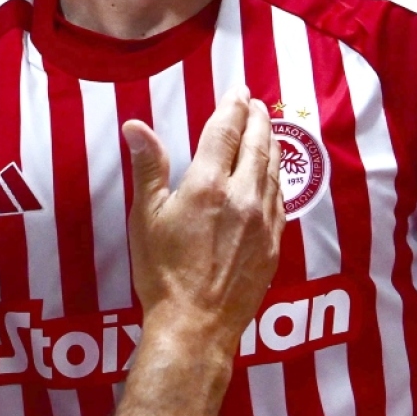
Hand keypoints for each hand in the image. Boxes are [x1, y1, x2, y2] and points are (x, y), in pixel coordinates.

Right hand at [123, 88, 283, 359]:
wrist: (196, 325)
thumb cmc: (163, 274)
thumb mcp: (146, 218)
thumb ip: (149, 168)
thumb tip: (137, 127)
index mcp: (208, 185)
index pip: (226, 131)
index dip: (233, 106)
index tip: (239, 90)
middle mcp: (243, 197)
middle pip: (257, 144)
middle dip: (258, 119)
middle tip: (256, 103)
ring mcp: (263, 221)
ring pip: (273, 170)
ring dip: (271, 145)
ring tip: (267, 131)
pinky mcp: (274, 245)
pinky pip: (279, 200)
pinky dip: (275, 179)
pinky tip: (271, 178)